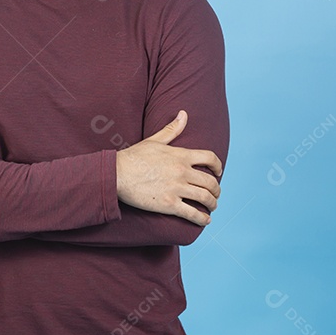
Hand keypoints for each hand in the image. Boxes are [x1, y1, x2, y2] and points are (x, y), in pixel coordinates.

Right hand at [115, 110, 222, 225]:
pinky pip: (192, 214)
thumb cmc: (133, 157)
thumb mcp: (154, 140)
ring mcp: (177, 188)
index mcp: (180, 155)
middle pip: (210, 181)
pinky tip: (205, 220)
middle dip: (216, 189)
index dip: (218, 166)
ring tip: (212, 207)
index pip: (209, 158)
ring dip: (213, 204)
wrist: (116, 174)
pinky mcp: (169, 204)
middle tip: (215, 194)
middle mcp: (182, 171)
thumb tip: (184, 114)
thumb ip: (172, 129)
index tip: (219, 172)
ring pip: (205, 198)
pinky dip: (202, 218)